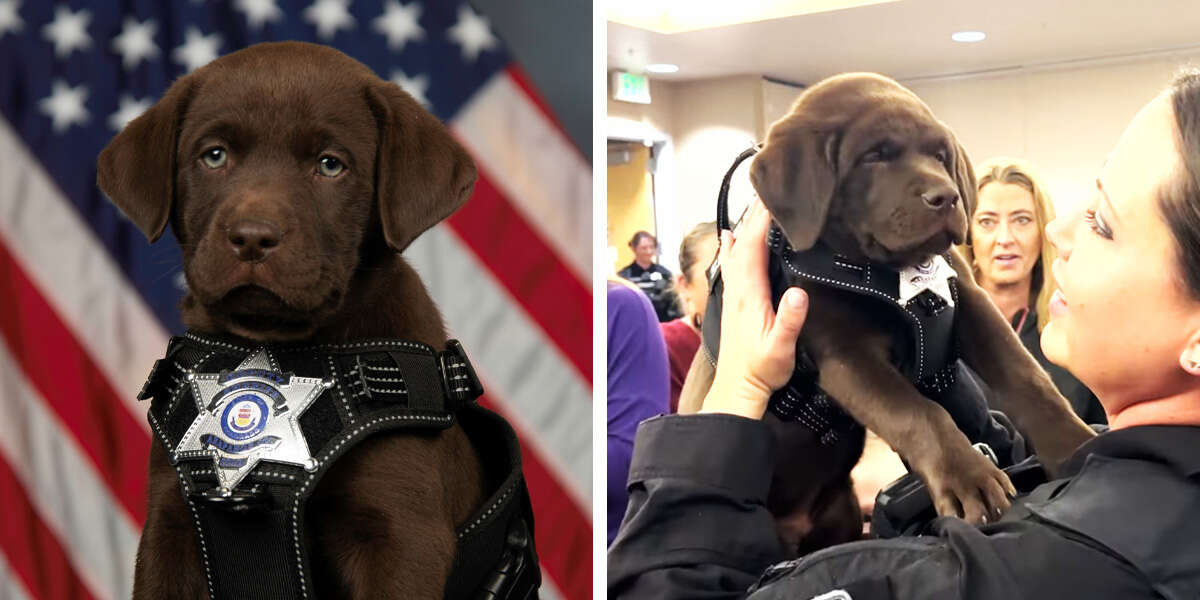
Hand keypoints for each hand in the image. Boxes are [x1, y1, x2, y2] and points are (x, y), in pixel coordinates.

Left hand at [700, 199, 809, 419]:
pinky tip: (731, 239)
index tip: (772, 198)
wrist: (739, 387)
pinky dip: (734, 246)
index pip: (753, 248)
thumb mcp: (780, 347)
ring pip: (734, 252)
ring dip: (743, 228)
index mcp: (749, 294)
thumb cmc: (761, 369)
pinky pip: (732, 265)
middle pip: (742, 244)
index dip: (761, 222)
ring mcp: (733, 295)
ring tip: (751, 206)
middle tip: (766, 191)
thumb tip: (798, 293)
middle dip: (753, 217)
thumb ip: (789, 320)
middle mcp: (737, 289)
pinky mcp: (734, 302)